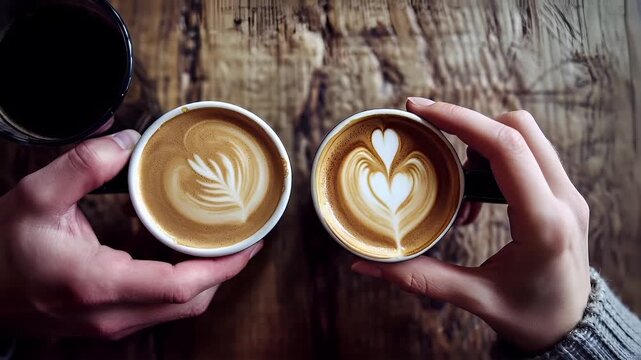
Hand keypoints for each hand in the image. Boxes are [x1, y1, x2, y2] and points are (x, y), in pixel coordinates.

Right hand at [0, 131, 260, 338]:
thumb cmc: (1, 249)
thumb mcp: (34, 197)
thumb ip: (82, 166)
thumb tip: (127, 141)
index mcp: (98, 283)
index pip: (181, 286)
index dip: (223, 267)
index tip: (248, 243)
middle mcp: (111, 315)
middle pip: (190, 304)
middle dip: (224, 272)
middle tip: (243, 239)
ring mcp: (111, 326)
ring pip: (178, 312)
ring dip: (207, 281)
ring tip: (223, 246)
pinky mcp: (109, 325)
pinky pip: (160, 311)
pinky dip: (184, 288)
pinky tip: (187, 259)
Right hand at [352, 98, 590, 351]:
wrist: (574, 328)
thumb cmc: (531, 318)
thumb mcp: (476, 299)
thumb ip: (421, 278)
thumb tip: (365, 265)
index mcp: (544, 223)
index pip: (505, 148)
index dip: (460, 120)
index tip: (420, 109)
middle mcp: (564, 199)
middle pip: (517, 127)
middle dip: (467, 123)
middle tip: (426, 133)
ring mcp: (569, 193)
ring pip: (526, 134)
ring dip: (482, 141)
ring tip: (454, 178)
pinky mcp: (564, 194)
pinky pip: (530, 152)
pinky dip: (496, 155)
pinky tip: (475, 190)